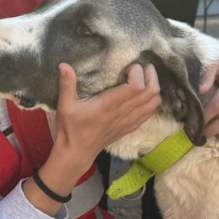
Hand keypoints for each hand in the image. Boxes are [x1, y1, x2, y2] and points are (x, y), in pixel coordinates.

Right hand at [27, 63, 162, 215]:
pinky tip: (145, 94)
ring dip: (154, 87)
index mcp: (109, 105)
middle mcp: (123, 112)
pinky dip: (152, 101)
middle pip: (151, 92)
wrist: (77, 153)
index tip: (129, 67)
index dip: (138, 73)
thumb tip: (63, 64)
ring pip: (154, 103)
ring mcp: (129, 121)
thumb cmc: (71, 129)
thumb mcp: (65, 106)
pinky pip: (150, 113)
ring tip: (147, 77)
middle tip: (144, 67)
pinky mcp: (131, 127)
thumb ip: (66, 84)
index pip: (136, 86)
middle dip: (151, 76)